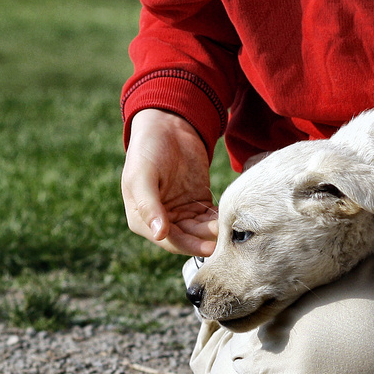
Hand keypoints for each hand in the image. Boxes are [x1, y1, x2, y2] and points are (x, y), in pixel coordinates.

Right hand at [122, 109, 218, 256]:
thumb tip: (159, 234)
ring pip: (200, 229)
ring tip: (230, 228)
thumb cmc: (147, 149)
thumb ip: (149, 205)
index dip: (189, 245)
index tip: (209, 248)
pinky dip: (219, 219)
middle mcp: (162, 220)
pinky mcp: (197, 201)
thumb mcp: (142, 176)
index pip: (169, 240)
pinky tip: (231, 218)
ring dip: (214, 231)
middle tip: (226, 240)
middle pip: (187, 238)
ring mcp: (180, 211)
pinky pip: (209, 216)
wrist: (167, 125)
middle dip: (205, 240)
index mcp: (142, 219)